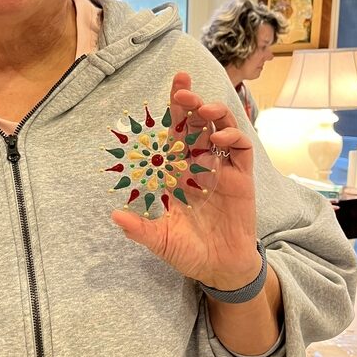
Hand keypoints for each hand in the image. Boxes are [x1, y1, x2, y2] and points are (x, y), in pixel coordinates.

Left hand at [112, 71, 259, 288]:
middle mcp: (200, 165)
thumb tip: (114, 216)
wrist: (220, 269)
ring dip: (214, 112)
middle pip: (196, 123)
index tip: (170, 88)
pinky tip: (220, 136)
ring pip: (220, 128)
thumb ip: (140, 229)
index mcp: (178, 172)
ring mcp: (222, 169)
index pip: (174, 133)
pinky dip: (233, 136)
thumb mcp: (160, 241)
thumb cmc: (188, 252)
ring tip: (203, 108)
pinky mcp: (242, 178)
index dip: (173, 110)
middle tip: (182, 87)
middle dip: (191, 101)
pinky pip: (240, 149)